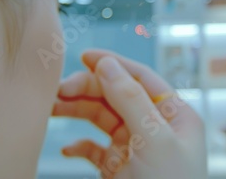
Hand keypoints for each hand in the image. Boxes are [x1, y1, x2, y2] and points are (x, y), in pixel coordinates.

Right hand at [52, 49, 206, 178]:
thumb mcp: (154, 140)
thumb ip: (130, 99)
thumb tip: (108, 64)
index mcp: (173, 115)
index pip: (140, 78)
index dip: (113, 64)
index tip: (84, 56)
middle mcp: (154, 127)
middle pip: (115, 95)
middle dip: (87, 89)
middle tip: (59, 90)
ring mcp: (134, 148)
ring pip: (101, 118)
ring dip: (76, 111)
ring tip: (52, 109)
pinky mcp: (118, 168)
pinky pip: (94, 148)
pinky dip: (79, 146)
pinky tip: (69, 148)